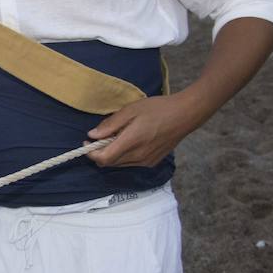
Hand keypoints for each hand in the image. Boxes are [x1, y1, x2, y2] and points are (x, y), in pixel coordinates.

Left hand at [86, 93, 202, 167]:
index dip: (91, 153)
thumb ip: (111, 124)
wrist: (185, 115)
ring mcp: (146, 161)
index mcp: (132, 142)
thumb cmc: (158, 108)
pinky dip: (123, 156)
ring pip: (120, 164)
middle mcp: (139, 156)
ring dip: (112, 155)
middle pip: (110, 163)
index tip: (87, 142)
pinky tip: (129, 142)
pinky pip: (130, 163)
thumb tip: (92, 135)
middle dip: (99, 153)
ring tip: (116, 137)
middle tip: (99, 137)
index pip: (104, 158)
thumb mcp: (131, 110)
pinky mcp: (152, 162)